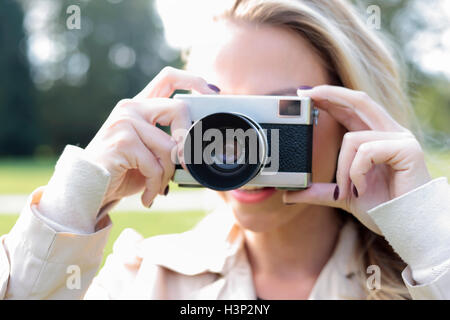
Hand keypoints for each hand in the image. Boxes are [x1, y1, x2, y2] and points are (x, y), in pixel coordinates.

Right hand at [85, 67, 218, 207]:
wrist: (86, 189)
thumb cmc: (121, 171)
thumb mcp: (150, 152)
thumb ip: (170, 142)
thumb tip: (199, 148)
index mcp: (139, 106)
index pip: (169, 77)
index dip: (194, 81)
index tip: (213, 93)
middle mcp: (131, 107)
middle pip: (179, 108)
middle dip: (188, 140)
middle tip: (184, 163)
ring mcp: (125, 121)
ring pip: (170, 146)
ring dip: (167, 174)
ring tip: (156, 187)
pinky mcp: (122, 140)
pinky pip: (156, 165)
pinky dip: (156, 186)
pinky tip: (147, 195)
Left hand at [283, 85, 430, 233]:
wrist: (405, 226)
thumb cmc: (382, 209)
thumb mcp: (342, 196)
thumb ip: (318, 192)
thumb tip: (288, 195)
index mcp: (376, 138)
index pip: (352, 109)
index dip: (331, 98)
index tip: (306, 94)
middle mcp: (390, 132)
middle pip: (359, 101)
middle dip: (330, 94)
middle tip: (305, 94)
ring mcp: (400, 139)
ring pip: (352, 139)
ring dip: (343, 169)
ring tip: (351, 190)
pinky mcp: (407, 149)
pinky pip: (366, 152)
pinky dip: (356, 173)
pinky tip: (363, 189)